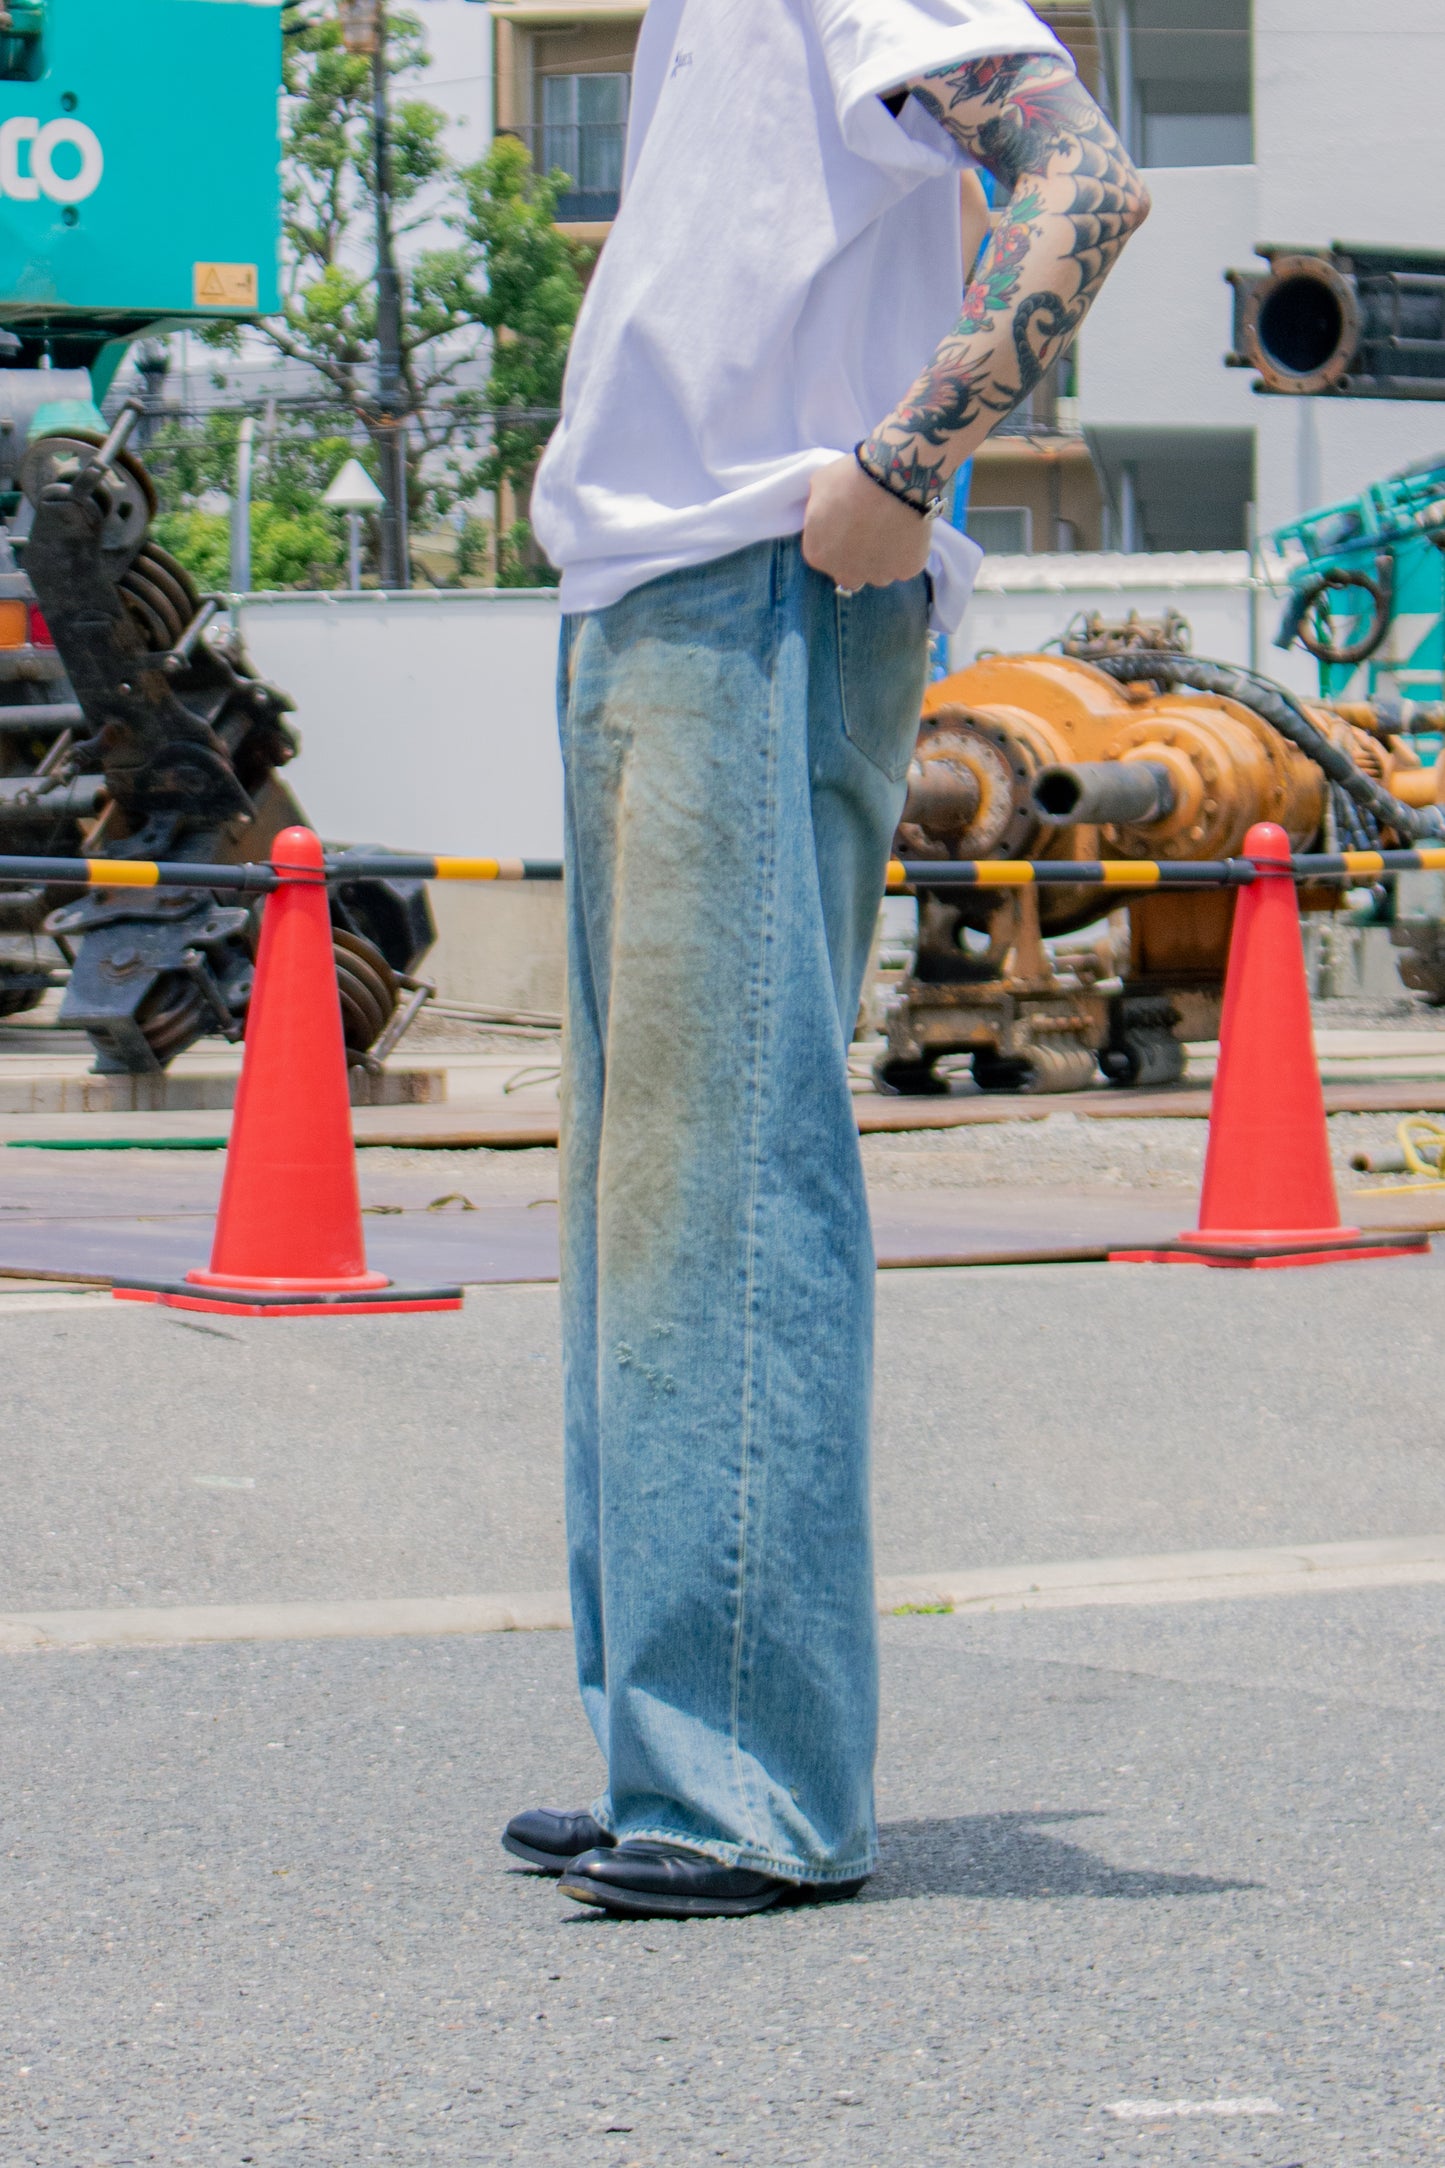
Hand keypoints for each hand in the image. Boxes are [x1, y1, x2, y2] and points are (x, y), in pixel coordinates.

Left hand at [801, 455, 934, 590]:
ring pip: (880, 573)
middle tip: (869, 531)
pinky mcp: (907, 571)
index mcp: (818, 555)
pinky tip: (910, 530)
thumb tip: (826, 510)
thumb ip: (817, 506)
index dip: (837, 539)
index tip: (849, 523)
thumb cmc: (852, 477)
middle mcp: (845, 574)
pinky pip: (906, 565)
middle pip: (850, 573)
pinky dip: (908, 552)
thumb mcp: (820, 485)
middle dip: (857, 558)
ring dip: (883, 558)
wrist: (894, 476)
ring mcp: (878, 576)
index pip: (824, 555)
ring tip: (892, 529)